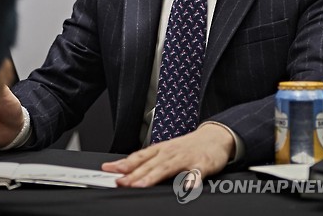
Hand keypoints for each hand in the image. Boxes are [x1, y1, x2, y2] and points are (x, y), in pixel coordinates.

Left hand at [101, 123, 234, 187]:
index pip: (138, 157)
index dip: (123, 164)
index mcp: (160, 150)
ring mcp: (185, 158)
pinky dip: (191, 179)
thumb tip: (129, 173)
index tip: (109, 169)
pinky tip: (187, 186)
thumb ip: (150, 163)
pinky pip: (196, 173)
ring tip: (141, 185)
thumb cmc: (187, 147)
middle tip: (120, 182)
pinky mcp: (202, 165)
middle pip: (149, 164)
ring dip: (153, 176)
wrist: (214, 137)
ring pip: (167, 168)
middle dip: (133, 174)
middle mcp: (170, 153)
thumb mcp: (167, 151)